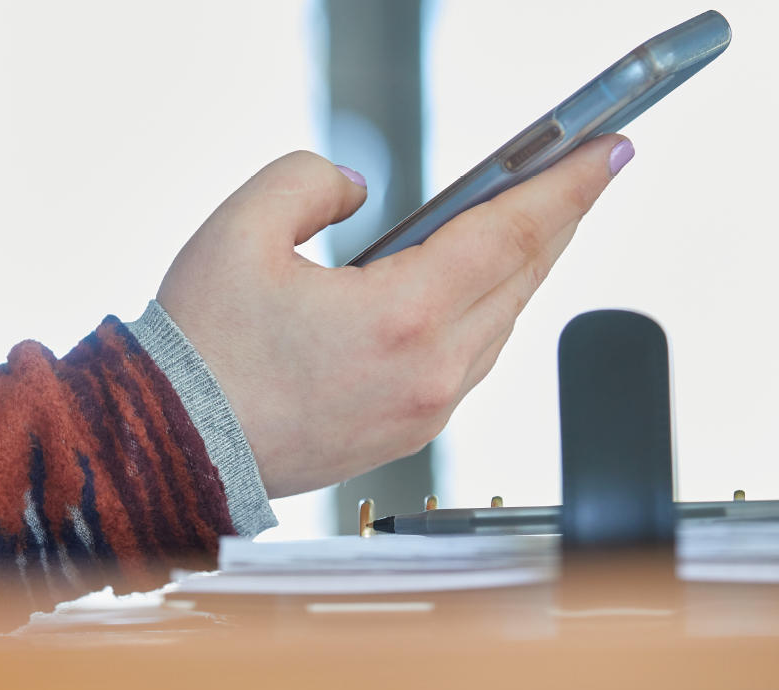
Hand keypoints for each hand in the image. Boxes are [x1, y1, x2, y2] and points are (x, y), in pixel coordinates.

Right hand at [156, 136, 631, 497]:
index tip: (606, 152)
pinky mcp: (404, 439)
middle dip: (556, 219)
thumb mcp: (240, 229)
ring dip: (521, 270)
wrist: (172, 448)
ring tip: (527, 227)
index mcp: (400, 316)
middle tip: (580, 174)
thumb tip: (359, 192)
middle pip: (521, 279)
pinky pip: (470, 366)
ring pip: (502, 326)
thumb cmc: (199, 353)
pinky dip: (484, 319)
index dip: (566, 185)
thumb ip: (309, 180)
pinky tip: (473, 294)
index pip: (512, 234)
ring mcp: (421, 413)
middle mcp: (427, 373)